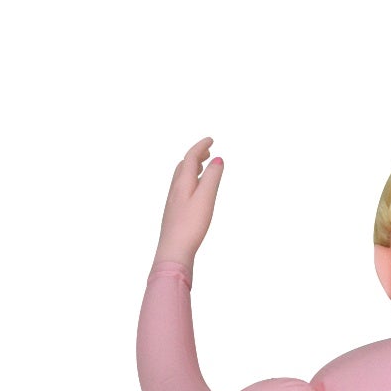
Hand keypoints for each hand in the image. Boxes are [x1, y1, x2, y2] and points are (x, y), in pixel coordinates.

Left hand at [154, 136, 223, 270]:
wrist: (173, 251)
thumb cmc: (190, 226)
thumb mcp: (206, 199)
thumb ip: (212, 178)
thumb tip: (217, 159)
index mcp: (182, 182)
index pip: (190, 157)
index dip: (200, 146)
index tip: (211, 139)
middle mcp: (175, 189)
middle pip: (183, 165)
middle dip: (195, 155)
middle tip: (207, 151)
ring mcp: (173, 202)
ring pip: (181, 178)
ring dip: (191, 168)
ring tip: (201, 167)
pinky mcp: (174, 214)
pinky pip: (181, 190)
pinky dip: (189, 182)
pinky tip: (193, 193)